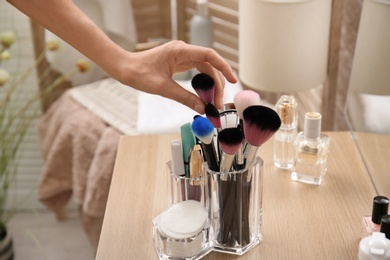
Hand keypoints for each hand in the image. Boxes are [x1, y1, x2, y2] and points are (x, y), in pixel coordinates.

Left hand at [118, 41, 236, 113]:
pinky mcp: (180, 62)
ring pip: (205, 69)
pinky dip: (203, 83)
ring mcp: (182, 56)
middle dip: (217, 84)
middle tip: (218, 103)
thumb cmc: (139, 73)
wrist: (125, 68)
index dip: (223, 67)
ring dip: (211, 85)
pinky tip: (206, 94)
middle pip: (210, 65)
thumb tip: (203, 109)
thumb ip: (184, 98)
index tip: (233, 80)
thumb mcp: (163, 88)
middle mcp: (183, 51)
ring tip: (214, 102)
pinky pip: (197, 71)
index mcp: (180, 51)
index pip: (209, 55)